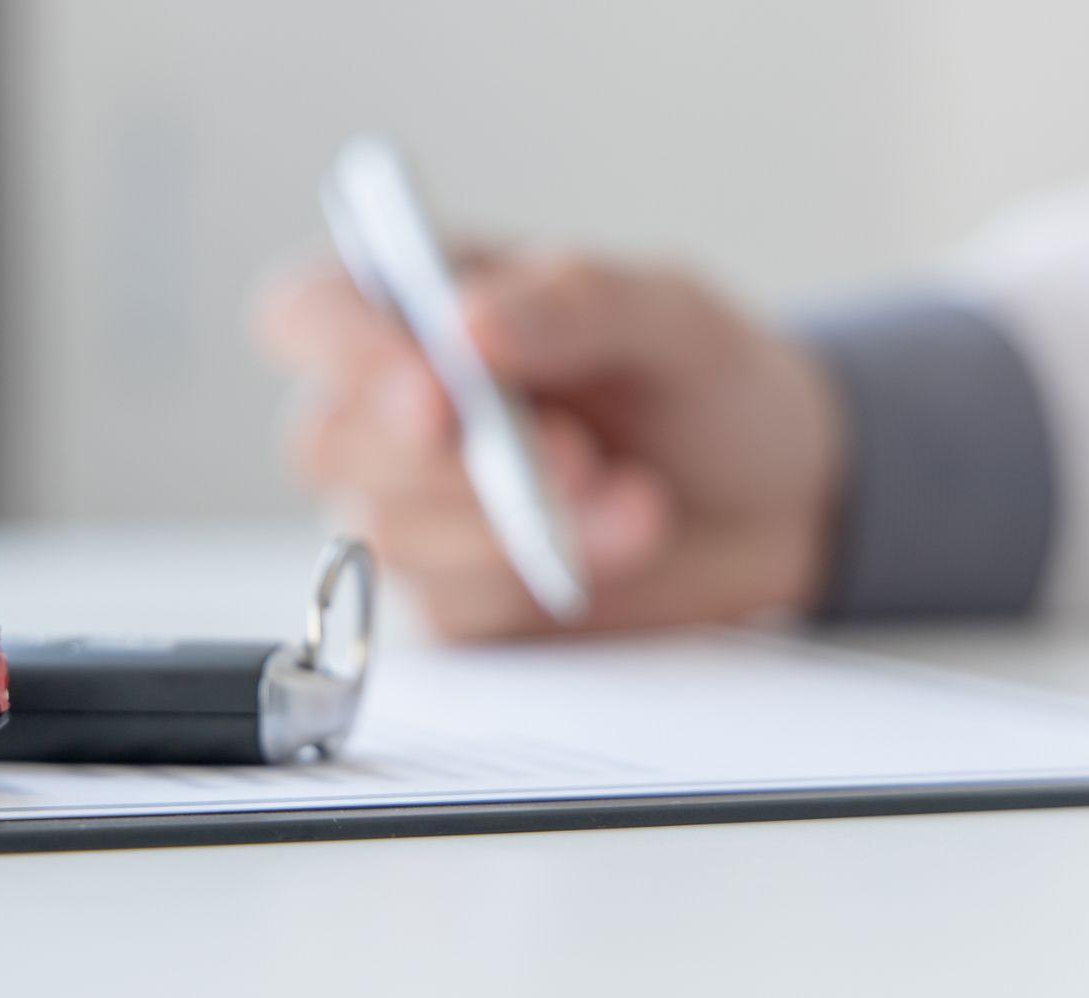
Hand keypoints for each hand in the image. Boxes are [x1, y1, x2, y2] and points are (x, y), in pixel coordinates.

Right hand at [255, 246, 844, 639]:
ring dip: (515, 523)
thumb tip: (467, 323)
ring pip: (390, 533)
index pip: (307, 316)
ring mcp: (414, 513)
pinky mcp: (457, 599)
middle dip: (446, 459)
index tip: (434, 384)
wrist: (780, 498)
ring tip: (636, 496)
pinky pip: (453, 605)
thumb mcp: (667, 313)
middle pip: (330, 440)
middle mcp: (389, 410)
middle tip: (571, 452)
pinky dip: (540, 577)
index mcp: (414, 307)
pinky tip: (625, 542)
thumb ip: (572, 301)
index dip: (344, 350)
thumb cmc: (701, 382)